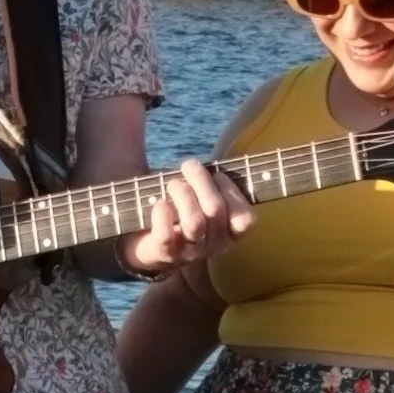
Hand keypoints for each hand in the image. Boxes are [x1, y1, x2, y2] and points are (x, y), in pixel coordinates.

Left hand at [119, 157, 252, 276]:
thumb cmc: (182, 207)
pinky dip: (162, 213)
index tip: (217, 175)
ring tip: (173, 184)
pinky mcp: (166, 254)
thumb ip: (212, 174)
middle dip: (201, 179)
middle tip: (189, 166)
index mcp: (230, 232)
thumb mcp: (203, 192)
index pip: (245, 219)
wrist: (148, 242)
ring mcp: (191, 252)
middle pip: (216, 210)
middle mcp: (215, 245)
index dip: (232, 190)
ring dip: (182, 193)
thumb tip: (195, 137)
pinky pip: (166, 236)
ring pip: (194, 222)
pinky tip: (160, 204)